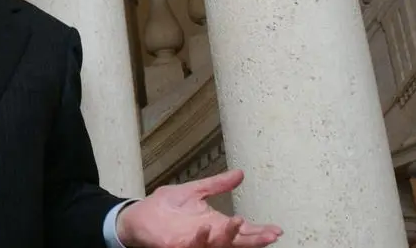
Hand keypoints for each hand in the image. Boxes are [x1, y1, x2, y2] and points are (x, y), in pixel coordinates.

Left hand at [117, 169, 281, 246]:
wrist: (139, 215)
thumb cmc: (165, 206)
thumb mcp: (195, 191)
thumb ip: (217, 184)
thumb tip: (240, 173)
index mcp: (215, 224)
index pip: (242, 230)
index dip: (259, 231)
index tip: (276, 230)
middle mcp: (209, 236)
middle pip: (236, 241)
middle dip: (253, 239)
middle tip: (269, 235)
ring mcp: (194, 243)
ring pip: (218, 245)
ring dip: (229, 237)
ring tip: (240, 222)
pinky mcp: (176, 246)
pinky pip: (192, 246)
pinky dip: (200, 239)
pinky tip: (206, 228)